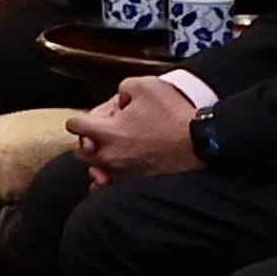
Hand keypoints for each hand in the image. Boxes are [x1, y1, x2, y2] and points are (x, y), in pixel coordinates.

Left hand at [73, 77, 206, 182]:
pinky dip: (108, 181)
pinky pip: (109, 189)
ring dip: (99, 159)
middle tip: (108, 133)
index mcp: (107, 132)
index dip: (83, 118)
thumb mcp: (146, 86)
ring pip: (94, 170)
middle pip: (82, 150)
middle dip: (90, 139)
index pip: (74, 125)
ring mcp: (122, 174)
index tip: (93, 118)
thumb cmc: (175, 116)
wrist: (202, 143)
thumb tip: (119, 99)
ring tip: (116, 150)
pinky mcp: (136, 186)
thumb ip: (123, 88)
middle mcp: (110, 156)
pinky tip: (116, 172)